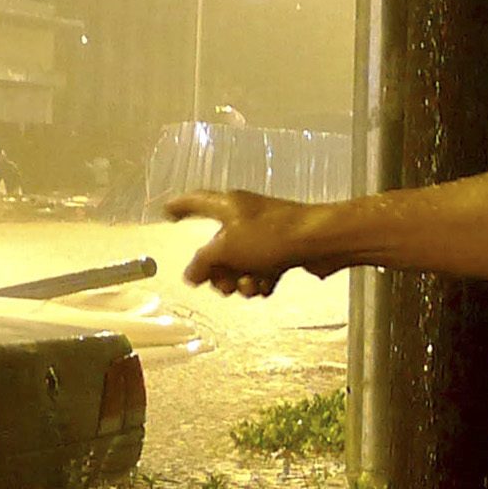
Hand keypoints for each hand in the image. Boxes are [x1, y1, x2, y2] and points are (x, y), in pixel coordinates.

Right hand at [165, 189, 332, 297]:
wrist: (319, 241)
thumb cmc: (274, 235)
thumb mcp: (227, 250)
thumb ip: (203, 262)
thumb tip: (190, 274)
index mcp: (228, 206)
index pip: (196, 202)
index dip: (180, 207)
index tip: (168, 211)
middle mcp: (244, 217)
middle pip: (217, 247)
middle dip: (218, 270)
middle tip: (222, 284)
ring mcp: (264, 234)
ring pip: (239, 263)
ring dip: (240, 280)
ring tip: (249, 285)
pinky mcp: (282, 250)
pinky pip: (260, 270)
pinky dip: (260, 281)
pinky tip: (265, 286)